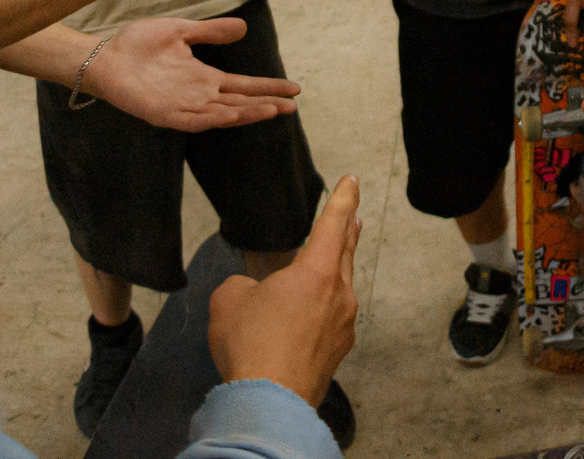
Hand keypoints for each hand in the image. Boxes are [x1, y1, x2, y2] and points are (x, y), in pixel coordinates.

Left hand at [91, 18, 301, 130]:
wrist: (105, 55)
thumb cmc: (138, 44)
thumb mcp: (181, 31)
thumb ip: (210, 32)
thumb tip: (243, 28)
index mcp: (203, 77)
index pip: (243, 85)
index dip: (268, 87)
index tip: (294, 89)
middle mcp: (198, 94)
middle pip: (240, 102)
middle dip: (266, 104)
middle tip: (293, 106)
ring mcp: (183, 106)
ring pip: (223, 113)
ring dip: (247, 113)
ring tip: (272, 110)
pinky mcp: (165, 114)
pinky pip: (195, 119)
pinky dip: (215, 118)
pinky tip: (233, 115)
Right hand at [210, 175, 361, 405]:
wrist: (270, 402)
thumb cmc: (252, 345)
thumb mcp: (230, 299)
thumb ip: (244, 286)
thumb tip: (253, 294)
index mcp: (317, 271)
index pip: (334, 223)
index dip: (343, 198)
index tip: (353, 181)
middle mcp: (338, 295)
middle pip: (345, 253)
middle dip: (347, 231)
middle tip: (352, 216)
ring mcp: (342, 326)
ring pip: (341, 288)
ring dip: (335, 272)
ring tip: (329, 263)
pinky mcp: (336, 352)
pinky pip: (332, 320)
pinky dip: (321, 310)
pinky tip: (304, 319)